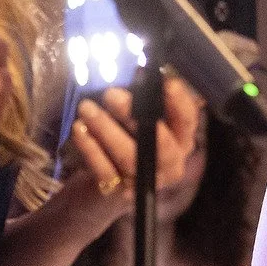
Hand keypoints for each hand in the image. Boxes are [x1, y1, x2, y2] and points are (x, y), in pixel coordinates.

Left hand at [62, 78, 202, 234]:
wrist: (107, 182)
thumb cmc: (127, 138)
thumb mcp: (138, 116)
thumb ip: (142, 98)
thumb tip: (140, 72)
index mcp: (182, 139)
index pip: (188, 119)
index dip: (179, 102)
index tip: (165, 83)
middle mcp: (171, 163)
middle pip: (159, 143)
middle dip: (134, 115)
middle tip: (111, 94)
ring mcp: (147, 181)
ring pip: (130, 157)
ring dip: (106, 129)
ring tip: (86, 108)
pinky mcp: (121, 193)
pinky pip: (105, 170)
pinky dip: (90, 148)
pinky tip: (79, 129)